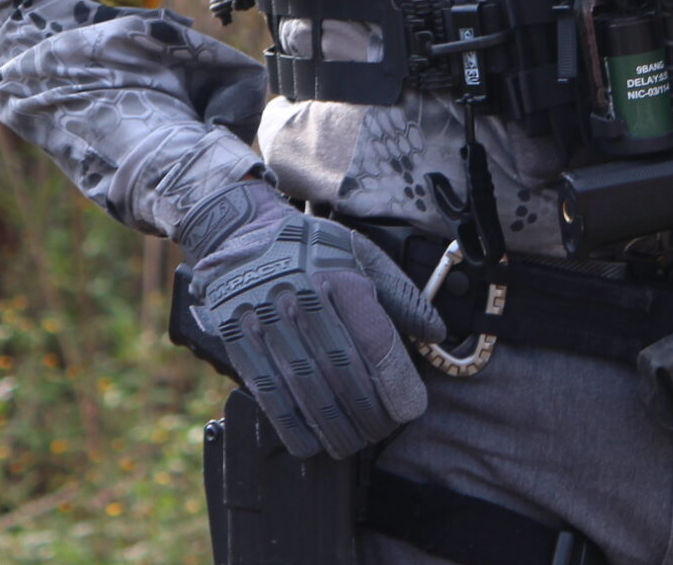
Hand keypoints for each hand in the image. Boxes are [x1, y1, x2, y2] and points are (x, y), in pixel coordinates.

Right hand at [174, 180, 445, 458]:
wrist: (241, 230)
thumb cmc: (312, 246)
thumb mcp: (361, 253)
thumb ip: (400, 294)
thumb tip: (435, 334)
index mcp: (340, 275)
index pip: (375, 340)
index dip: (396, 383)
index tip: (411, 409)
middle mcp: (303, 298)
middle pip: (343, 371)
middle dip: (368, 412)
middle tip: (382, 430)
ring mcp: (266, 319)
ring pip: (306, 388)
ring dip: (334, 425)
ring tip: (352, 442)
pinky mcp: (237, 337)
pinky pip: (266, 391)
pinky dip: (290, 424)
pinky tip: (309, 441)